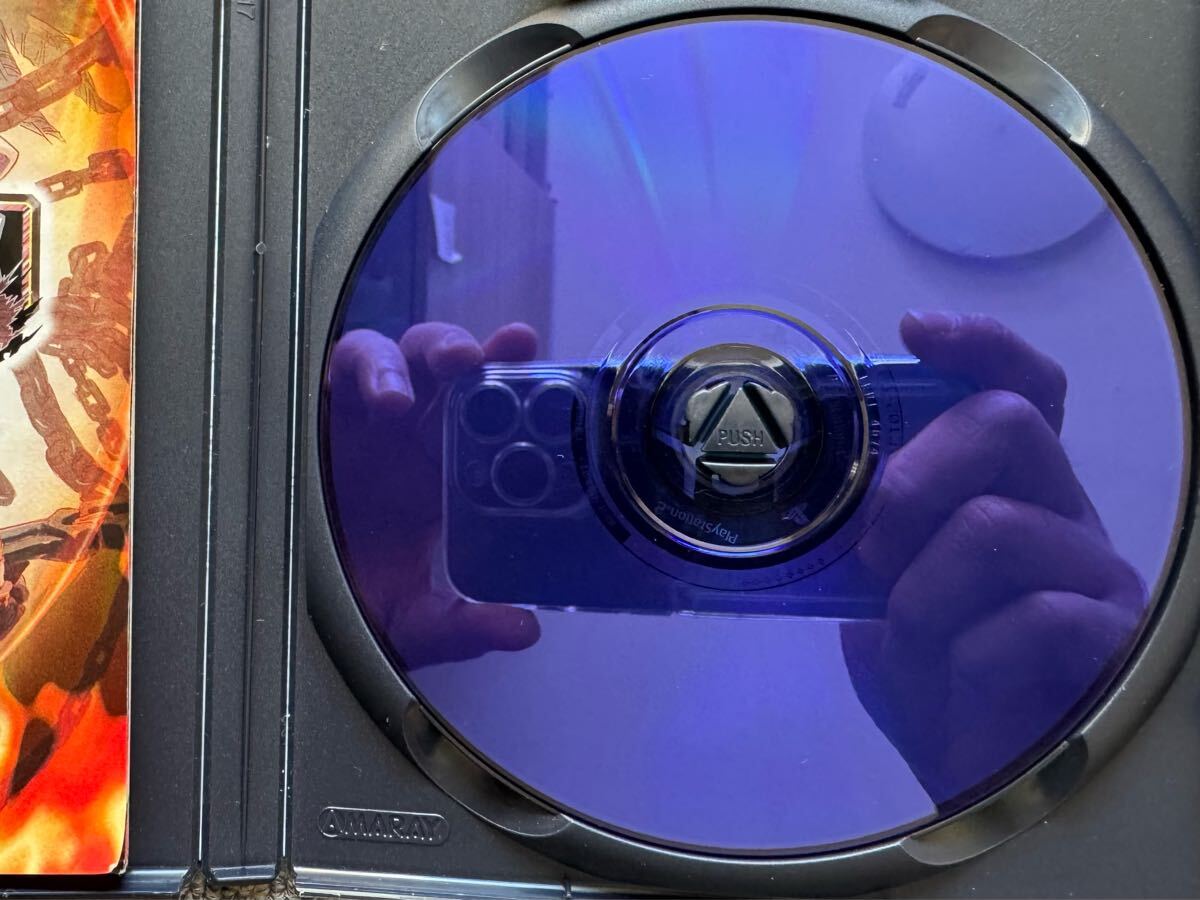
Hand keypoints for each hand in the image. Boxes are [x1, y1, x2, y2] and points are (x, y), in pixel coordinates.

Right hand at [325, 322, 541, 667]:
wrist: (286, 610)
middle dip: (473, 352)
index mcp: (451, 471)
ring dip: (425, 351)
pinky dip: (365, 368)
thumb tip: (524, 632)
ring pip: (402, 353)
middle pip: (452, 369)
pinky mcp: (318, 409)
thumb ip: (465, 626)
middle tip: (492, 357)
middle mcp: (415, 434)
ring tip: (440, 374)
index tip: (542, 361)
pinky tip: (383, 398)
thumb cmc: (356, 601)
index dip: (519, 382)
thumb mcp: (416, 622)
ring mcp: (366, 416)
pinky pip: (343, 367)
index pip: (493, 414)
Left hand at [843, 312, 1144, 800]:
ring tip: (915, 643)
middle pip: (1007, 425)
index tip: (920, 330)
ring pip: (995, 530)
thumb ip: (862, 536)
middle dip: (915, 477)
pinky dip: (961, 658)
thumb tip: (814, 490)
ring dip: (921, 596)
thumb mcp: (875, 595)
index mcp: (1009, 491)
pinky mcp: (1113, 642)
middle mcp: (1062, 515)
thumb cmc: (929, 675)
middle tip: (873, 547)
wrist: (969, 776)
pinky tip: (962, 683)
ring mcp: (1097, 575)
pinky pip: (1024, 621)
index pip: (1023, 389)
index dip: (981, 346)